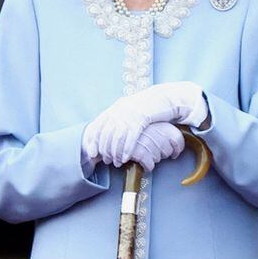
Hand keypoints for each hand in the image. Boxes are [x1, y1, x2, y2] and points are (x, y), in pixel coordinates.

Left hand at [83, 82, 207, 165]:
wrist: (165, 97)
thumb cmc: (148, 107)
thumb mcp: (130, 110)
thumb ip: (119, 119)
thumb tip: (109, 134)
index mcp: (115, 108)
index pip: (97, 125)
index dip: (92, 141)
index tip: (92, 153)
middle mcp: (120, 110)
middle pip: (106, 133)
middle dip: (104, 150)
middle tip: (106, 160)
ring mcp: (131, 114)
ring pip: (117, 136)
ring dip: (116, 152)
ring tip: (117, 162)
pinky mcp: (142, 118)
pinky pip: (131, 136)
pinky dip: (127, 149)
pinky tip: (126, 158)